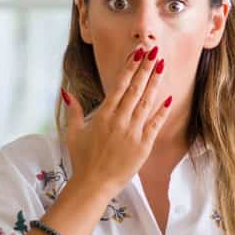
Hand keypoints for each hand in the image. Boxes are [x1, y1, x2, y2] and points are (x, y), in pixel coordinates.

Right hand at [61, 45, 171, 191]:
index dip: (130, 67)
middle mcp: (119, 120)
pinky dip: (162, 110)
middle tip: (153, 50)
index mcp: (103, 115)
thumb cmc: (82, 159)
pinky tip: (168, 96)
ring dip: (154, 82)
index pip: (119, 85)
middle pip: (135, 88)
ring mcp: (133, 132)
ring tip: (161, 65)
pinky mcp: (143, 145)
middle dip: (145, 68)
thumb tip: (66, 91)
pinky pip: (155, 124)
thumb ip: (73, 111)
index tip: (137, 52)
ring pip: (146, 102)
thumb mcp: (73, 133)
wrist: (93, 185)